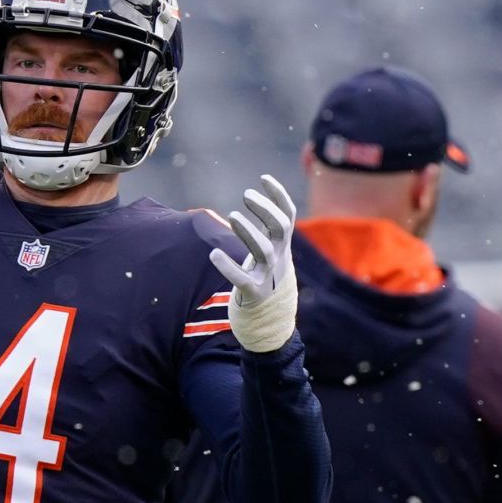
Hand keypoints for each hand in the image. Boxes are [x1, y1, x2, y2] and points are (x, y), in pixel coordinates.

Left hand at [208, 175, 298, 352]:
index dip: (279, 196)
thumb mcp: (271, 255)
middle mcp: (278, 259)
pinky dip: (228, 267)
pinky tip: (213, 255)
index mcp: (282, 247)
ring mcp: (268, 277)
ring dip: (248, 232)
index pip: (288, 216)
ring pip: (263, 251)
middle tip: (246, 194)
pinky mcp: (254, 294)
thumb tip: (260, 203)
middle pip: (280, 229)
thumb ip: (267, 233)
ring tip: (232, 216)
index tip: (264, 177)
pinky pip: (242, 280)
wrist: (271, 324)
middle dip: (265, 209)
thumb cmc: (266, 282)